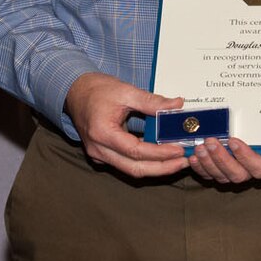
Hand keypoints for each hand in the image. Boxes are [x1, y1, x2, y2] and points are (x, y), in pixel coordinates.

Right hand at [62, 73, 192, 178]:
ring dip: (156, 168)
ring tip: (177, 162)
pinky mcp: (103, 155)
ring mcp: (99, 154)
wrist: (75, 91)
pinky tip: (161, 158)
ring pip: (131, 170)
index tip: (180, 150)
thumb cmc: (96, 89)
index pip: (136, 151)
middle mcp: (98, 149)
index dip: (160, 153)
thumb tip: (177, 106)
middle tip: (185, 162)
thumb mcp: (125, 91)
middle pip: (135, 168)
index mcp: (102, 133)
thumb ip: (151, 101)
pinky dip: (145, 163)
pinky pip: (126, 164)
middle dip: (163, 168)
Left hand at [188, 138, 260, 185]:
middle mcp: (246, 173)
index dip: (245, 156)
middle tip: (211, 142)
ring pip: (219, 175)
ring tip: (200, 147)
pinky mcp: (214, 173)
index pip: (256, 167)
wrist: (245, 134)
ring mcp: (229, 174)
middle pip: (235, 174)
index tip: (234, 141)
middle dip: (221, 158)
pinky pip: (206, 175)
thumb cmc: (259, 135)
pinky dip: (198, 167)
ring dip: (208, 162)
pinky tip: (193, 156)